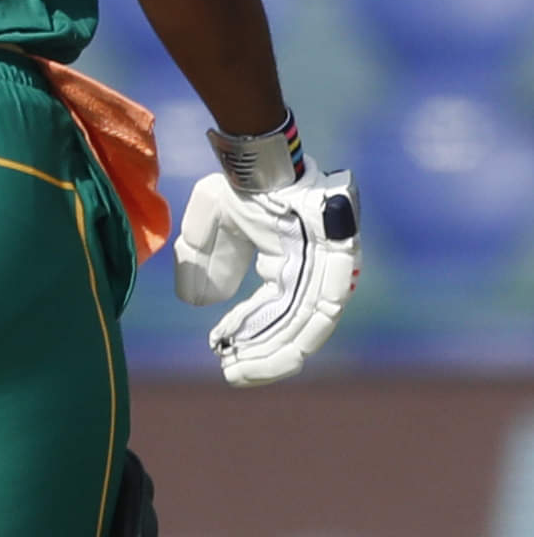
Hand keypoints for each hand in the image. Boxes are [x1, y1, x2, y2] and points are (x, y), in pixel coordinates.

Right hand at [173, 158, 358, 386]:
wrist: (260, 160)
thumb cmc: (241, 187)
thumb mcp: (209, 228)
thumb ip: (202, 261)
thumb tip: (199, 302)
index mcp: (291, 265)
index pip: (275, 312)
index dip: (246, 333)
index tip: (219, 349)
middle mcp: (315, 272)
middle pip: (293, 328)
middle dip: (261, 355)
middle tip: (233, 375)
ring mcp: (330, 269)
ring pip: (307, 327)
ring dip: (275, 353)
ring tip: (242, 372)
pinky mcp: (337, 265)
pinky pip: (321, 311)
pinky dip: (293, 334)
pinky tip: (268, 350)